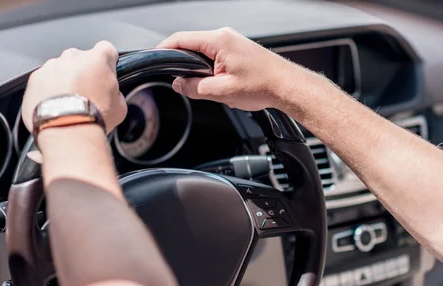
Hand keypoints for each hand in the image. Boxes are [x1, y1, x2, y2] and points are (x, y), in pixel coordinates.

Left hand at [22, 41, 126, 133]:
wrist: (67, 130)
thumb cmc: (94, 117)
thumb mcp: (120, 106)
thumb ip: (115, 91)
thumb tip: (111, 94)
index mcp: (98, 59)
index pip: (107, 49)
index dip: (108, 62)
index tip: (107, 73)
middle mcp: (73, 57)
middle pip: (81, 60)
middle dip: (85, 73)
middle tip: (89, 95)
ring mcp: (51, 66)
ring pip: (61, 70)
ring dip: (66, 82)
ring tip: (71, 105)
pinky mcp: (35, 79)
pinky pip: (44, 82)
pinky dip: (49, 92)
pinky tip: (57, 108)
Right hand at [157, 28, 305, 110]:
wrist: (287, 86)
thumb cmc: (263, 85)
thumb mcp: (222, 92)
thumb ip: (195, 88)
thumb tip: (179, 85)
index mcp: (218, 41)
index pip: (180, 39)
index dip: (164, 50)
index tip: (156, 60)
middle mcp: (225, 36)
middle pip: (191, 45)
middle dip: (184, 65)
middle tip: (185, 84)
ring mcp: (232, 41)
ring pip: (203, 53)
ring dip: (200, 70)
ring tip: (211, 88)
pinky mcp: (237, 50)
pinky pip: (215, 56)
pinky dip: (212, 70)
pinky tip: (222, 85)